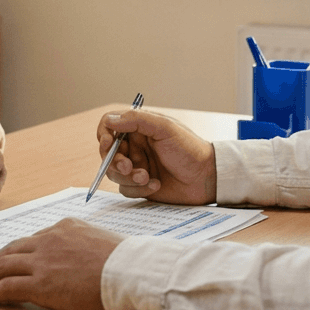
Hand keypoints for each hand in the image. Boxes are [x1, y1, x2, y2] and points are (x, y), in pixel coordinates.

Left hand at [0, 218, 119, 309]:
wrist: (130, 271)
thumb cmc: (126, 261)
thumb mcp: (101, 241)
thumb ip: (83, 245)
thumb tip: (80, 256)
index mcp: (64, 227)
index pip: (33, 239)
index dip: (16, 251)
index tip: (8, 258)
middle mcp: (49, 239)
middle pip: (11, 249)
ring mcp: (42, 261)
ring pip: (2, 265)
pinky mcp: (39, 284)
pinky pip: (5, 286)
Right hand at [97, 109, 216, 203]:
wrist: (206, 178)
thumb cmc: (189, 149)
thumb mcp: (165, 128)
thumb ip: (137, 120)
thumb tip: (110, 121)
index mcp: (139, 128)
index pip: (109, 126)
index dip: (104, 135)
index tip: (108, 144)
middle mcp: (135, 146)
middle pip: (108, 153)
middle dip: (115, 162)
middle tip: (128, 167)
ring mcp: (137, 166)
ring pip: (114, 173)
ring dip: (128, 177)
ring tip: (148, 177)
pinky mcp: (140, 185)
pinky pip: (126, 189)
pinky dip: (139, 189)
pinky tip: (156, 185)